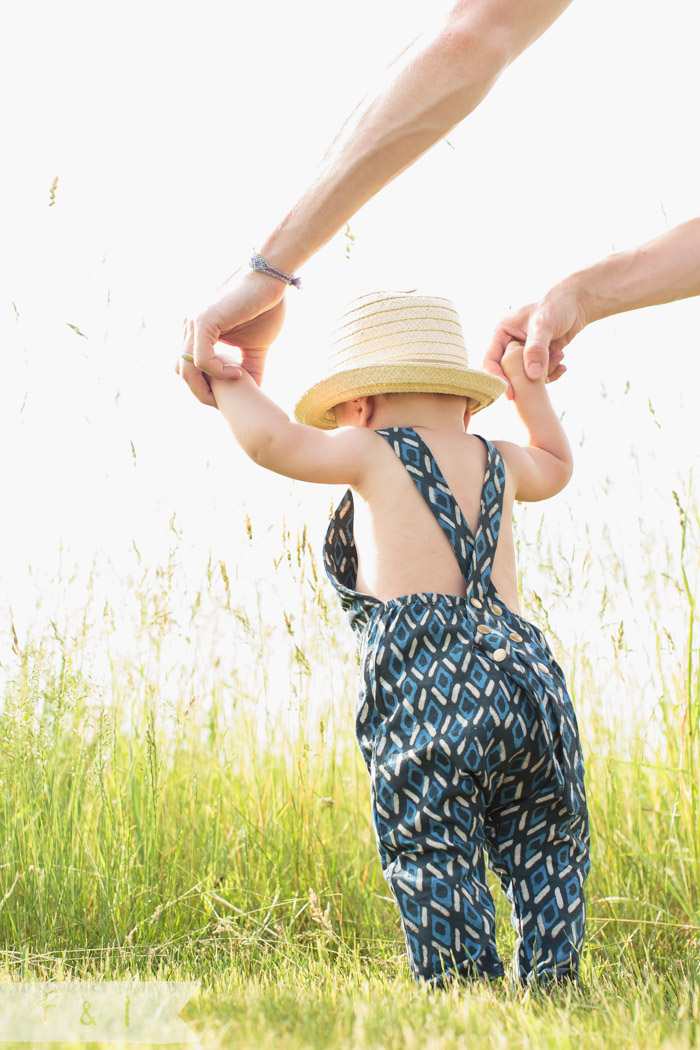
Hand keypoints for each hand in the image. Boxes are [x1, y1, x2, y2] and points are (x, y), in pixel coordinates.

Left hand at [175, 267, 286, 406]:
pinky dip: (219, 373)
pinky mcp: (203, 321)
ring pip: (187, 369)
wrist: (270, 279)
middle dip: (201, 393)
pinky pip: (202, 360)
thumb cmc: (264, 307)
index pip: (187, 369)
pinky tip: (238, 373)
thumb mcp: (255, 348)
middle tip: (225, 404)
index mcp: (196, 332)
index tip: (227, 399)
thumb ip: (249, 368)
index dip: (203, 388)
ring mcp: (193, 323)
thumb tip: (254, 390)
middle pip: (181, 372)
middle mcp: (189, 327)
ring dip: (207, 388)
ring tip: (234, 390)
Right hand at [484, 282, 587, 397]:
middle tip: (539, 385)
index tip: (510, 394)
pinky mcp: (537, 359)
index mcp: (501, 333)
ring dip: (542, 374)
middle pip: (506, 372)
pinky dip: (550, 375)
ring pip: (524, 376)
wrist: (576, 304)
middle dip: (522, 380)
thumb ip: (536, 349)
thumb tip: (532, 375)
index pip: (490, 361)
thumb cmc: (556, 306)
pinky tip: (563, 366)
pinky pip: (539, 375)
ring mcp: (523, 353)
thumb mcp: (544, 325)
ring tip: (559, 356)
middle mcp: (509, 344)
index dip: (498, 378)